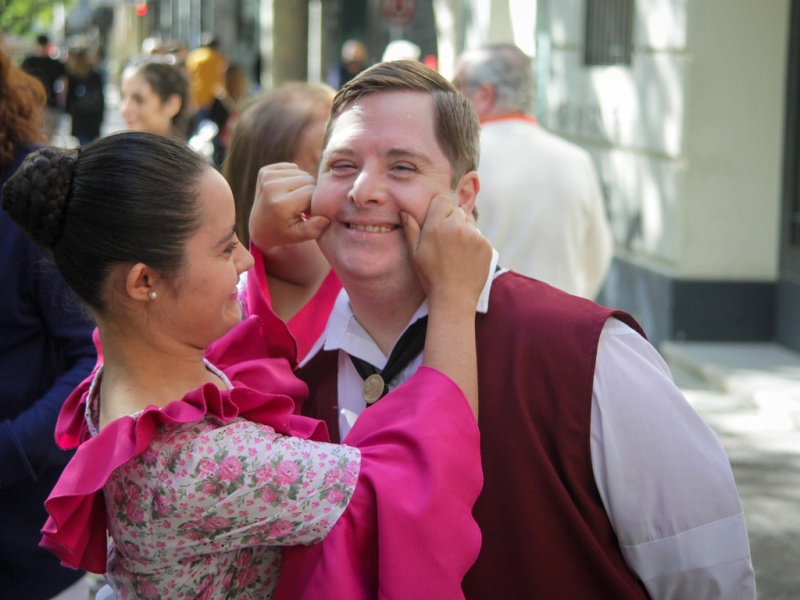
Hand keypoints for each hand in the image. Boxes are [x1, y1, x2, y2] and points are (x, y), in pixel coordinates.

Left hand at [248, 163, 330, 251]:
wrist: (259, 227)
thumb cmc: (283, 233)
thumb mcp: (299, 236)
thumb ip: (314, 229)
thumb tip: (326, 218)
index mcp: (281, 203)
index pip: (312, 192)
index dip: (314, 203)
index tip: (308, 214)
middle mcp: (272, 186)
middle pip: (308, 179)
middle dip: (310, 192)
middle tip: (301, 207)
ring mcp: (266, 176)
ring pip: (302, 173)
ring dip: (302, 185)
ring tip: (295, 199)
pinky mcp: (264, 171)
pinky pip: (292, 168)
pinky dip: (294, 178)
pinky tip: (288, 191)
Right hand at [403, 195, 491, 310]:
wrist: (454, 297)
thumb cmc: (431, 276)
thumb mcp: (415, 253)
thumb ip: (411, 229)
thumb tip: (404, 211)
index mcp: (436, 225)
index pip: (442, 200)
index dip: (440, 210)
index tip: (438, 224)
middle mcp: (456, 226)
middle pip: (457, 211)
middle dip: (452, 221)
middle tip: (447, 242)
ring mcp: (473, 235)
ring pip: (469, 224)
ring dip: (464, 232)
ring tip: (456, 253)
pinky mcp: (486, 244)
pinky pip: (479, 236)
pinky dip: (474, 244)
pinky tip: (466, 259)